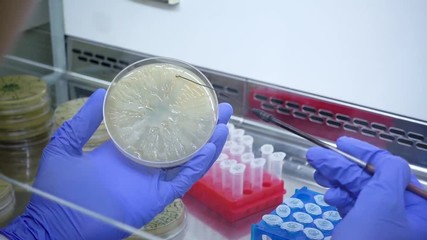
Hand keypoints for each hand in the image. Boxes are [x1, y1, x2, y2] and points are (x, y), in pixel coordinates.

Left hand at [0, 89, 232, 239]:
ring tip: (223, 124)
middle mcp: (144, 163)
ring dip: (207, 143)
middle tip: (219, 108)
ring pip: (188, 160)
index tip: (190, 99)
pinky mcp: (158, 197)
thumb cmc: (59, 189)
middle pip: (180, 142)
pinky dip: (198, 165)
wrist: (57, 224)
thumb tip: (102, 94)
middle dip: (201, 126)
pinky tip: (210, 148)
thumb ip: (83, 122)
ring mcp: (153, 181)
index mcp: (126, 150)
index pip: (157, 130)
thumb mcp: (67, 145)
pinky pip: (183, 180)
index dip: (175, 116)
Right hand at [306, 136, 426, 239]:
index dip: (366, 153)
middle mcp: (401, 215)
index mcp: (415, 208)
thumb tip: (385, 159)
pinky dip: (339, 198)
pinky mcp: (364, 232)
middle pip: (371, 180)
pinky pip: (352, 207)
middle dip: (343, 166)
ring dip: (336, 180)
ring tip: (316, 173)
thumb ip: (388, 174)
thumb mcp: (383, 204)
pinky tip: (328, 196)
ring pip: (358, 192)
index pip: (392, 169)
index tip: (341, 142)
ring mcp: (382, 225)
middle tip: (316, 156)